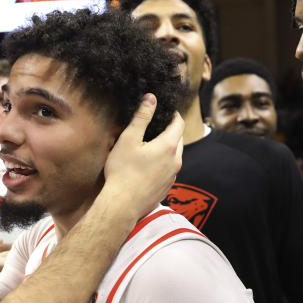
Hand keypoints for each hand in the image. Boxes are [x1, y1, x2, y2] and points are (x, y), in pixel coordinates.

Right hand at [102, 94, 183, 218]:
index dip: (174, 115)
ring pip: (175, 155)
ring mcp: (173, 176)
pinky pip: (170, 169)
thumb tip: (151, 98)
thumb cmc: (122, 171)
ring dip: (168, 147)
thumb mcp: (128, 139)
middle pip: (179, 139)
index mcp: (168, 146)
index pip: (179, 124)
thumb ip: (141, 117)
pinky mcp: (167, 187)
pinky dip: (164, 162)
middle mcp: (175, 160)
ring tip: (152, 144)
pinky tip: (149, 164)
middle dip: (171, 130)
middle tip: (158, 125)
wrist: (122, 205)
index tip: (166, 110)